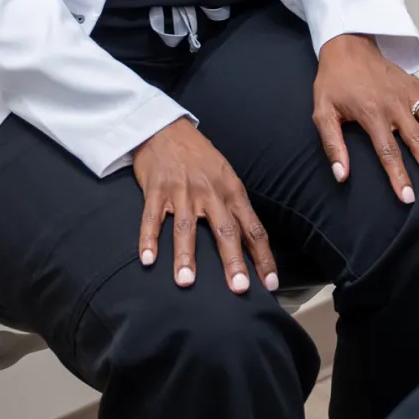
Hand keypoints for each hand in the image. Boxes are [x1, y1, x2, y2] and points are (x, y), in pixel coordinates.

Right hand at [132, 118, 277, 294]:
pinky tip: (147, 260)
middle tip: (239, 289)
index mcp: (233, 191)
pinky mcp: (156, 190)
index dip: (263, 257)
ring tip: (186, 282)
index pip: (253, 229)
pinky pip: (152, 218)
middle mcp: (211, 193)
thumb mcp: (226, 178)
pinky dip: (148, 239)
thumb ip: (234, 208)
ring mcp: (183, 191)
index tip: (270, 283)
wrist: (167, 129)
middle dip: (233, 261)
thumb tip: (248, 243)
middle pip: (226, 230)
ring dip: (186, 256)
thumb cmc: (200, 158)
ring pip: (187, 227)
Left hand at [313, 34, 418, 202]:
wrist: (348, 46)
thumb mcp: (322, 112)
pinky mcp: (418, 86)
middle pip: (417, 140)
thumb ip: (333, 145)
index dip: (399, 176)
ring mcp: (410, 94)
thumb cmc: (334, 82)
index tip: (408, 198)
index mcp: (372, 114)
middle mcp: (395, 105)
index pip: (388, 152)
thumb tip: (341, 175)